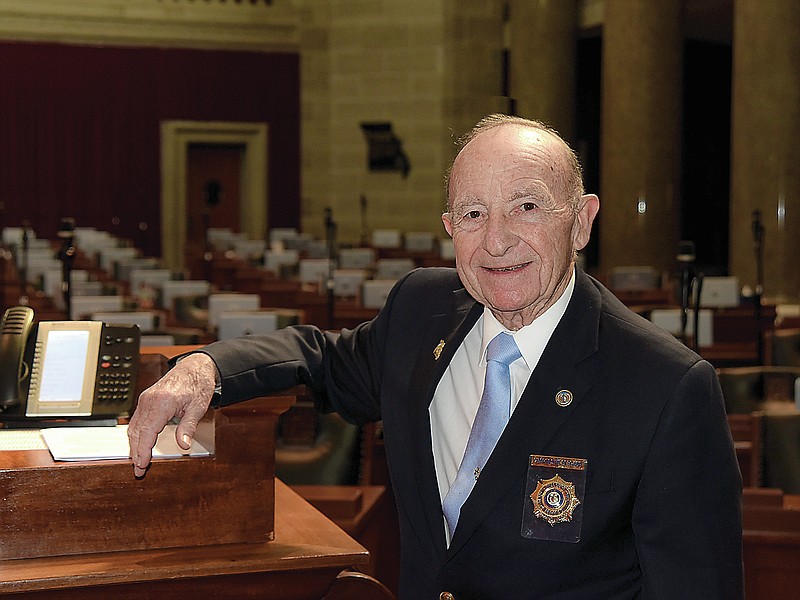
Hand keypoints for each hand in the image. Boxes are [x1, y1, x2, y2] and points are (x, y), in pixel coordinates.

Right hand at [128, 353, 217, 476]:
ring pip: (133, 427)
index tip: (141, 465)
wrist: (196, 366)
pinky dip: (136, 434)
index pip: (147, 432)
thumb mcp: (198, 407)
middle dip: (136, 452)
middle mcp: (150, 400)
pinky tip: (138, 444)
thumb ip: (188, 426)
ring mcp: (146, 399)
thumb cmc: (198, 383)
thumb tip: (183, 445)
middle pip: (137, 432)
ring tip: (138, 461)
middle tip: (139, 470)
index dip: (143, 451)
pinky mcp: (146, 399)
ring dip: (134, 445)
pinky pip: (136, 420)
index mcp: (162, 402)